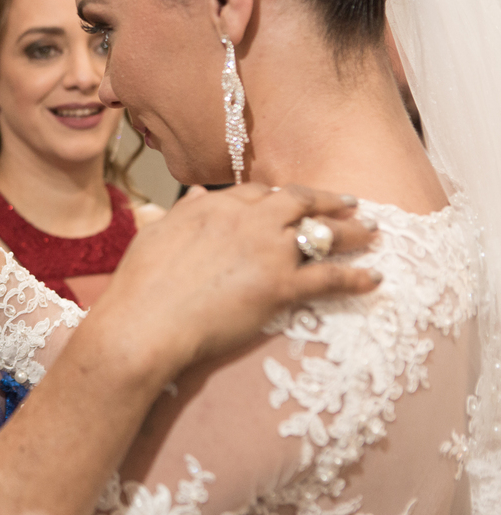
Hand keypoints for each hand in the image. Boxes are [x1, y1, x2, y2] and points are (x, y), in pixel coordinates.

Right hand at [97, 183, 380, 371]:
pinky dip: (356, 278)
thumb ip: (184, 211)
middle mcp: (248, 221)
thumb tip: (198, 193)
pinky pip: (330, 277)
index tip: (294, 199)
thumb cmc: (141, 284)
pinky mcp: (282, 286)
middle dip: (328, 201)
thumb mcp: (156, 233)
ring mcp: (269, 252)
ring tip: (372, 232)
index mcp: (215, 207)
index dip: (280, 195)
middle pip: (299, 202)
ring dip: (352, 232)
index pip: (258, 192)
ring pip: (323, 234)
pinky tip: (375, 278)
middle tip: (350, 203)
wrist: (146, 322)